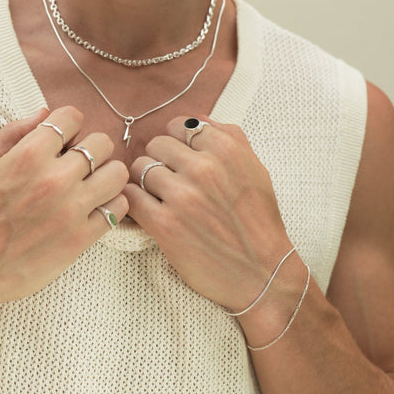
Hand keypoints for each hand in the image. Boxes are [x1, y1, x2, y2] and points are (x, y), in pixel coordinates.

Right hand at [0, 106, 128, 313]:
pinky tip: (93, 208)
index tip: (63, 139)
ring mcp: (70, 209)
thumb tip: (44, 113)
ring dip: (106, 175)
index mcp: (28, 155)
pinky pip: (117, 209)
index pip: (72, 117)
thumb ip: (12, 133)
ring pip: (117, 174)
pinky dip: (110, 205)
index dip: (69, 125)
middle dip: (90, 148)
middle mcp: (54, 179)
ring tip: (91, 185)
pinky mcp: (80, 239)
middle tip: (78, 164)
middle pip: (101, 143)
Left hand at [125, 115, 293, 311]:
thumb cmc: (259, 221)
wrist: (262, 273)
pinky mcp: (164, 224)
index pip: (179, 126)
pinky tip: (148, 211)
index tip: (182, 161)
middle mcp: (204, 168)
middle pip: (156, 145)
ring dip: (146, 183)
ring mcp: (182, 196)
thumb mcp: (255, 169)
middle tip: (171, 182)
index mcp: (226, 149)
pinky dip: (134, 202)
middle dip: (160, 161)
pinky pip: (130, 196)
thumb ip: (228, 137)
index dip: (177, 144)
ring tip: (162, 199)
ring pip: (140, 168)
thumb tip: (195, 120)